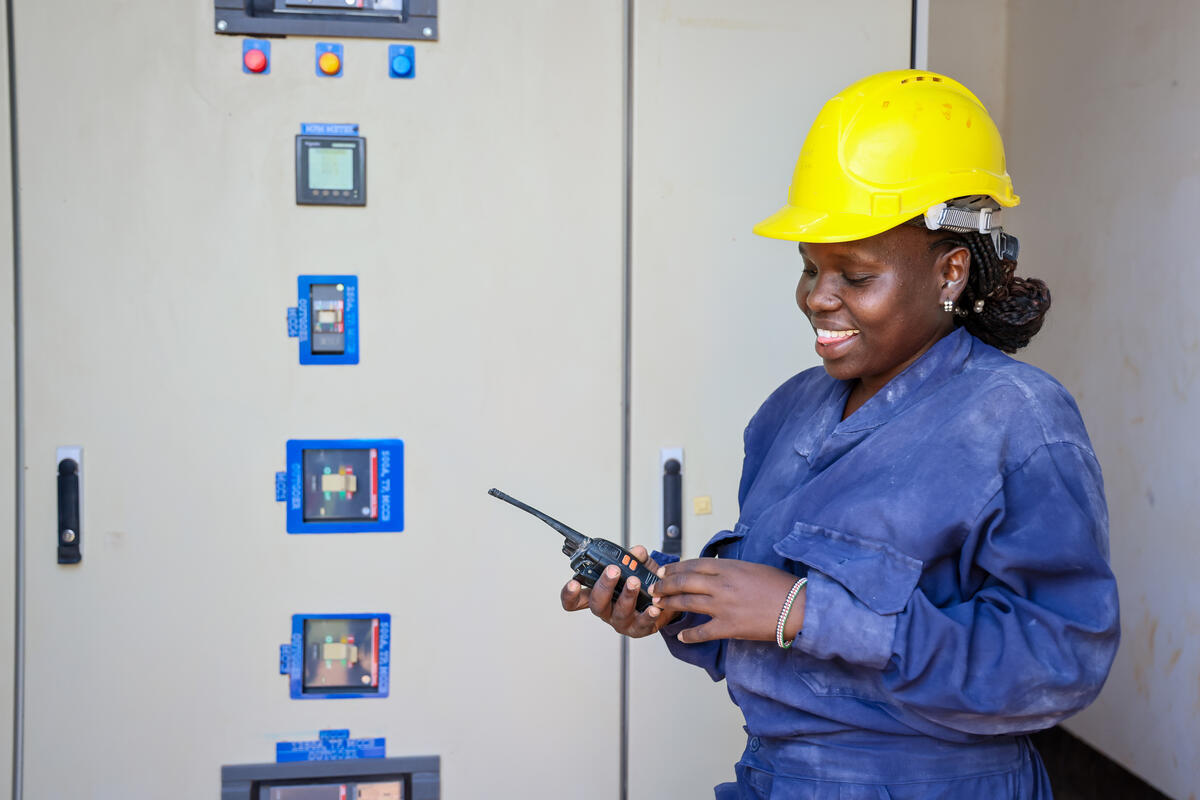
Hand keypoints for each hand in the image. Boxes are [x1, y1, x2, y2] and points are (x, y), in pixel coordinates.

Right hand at [560, 546, 674, 637]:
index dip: (569, 594)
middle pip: (596, 603)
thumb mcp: (638, 566)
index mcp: (599, 594)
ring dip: (627, 595)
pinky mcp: (638, 629)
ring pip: (619, 612)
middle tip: (613, 571)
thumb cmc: (644, 584)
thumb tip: (636, 552)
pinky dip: (648, 615)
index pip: (575, 599)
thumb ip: (635, 558)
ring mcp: (620, 621)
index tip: (573, 583)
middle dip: (604, 586)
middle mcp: (606, 610)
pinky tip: (653, 607)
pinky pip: (641, 623)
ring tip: (635, 582)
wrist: (664, 600)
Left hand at [649, 558, 803, 644]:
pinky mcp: (729, 626)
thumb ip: (730, 569)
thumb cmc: (780, 586)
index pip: (693, 564)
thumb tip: (714, 572)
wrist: (797, 607)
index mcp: (728, 567)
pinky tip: (681, 636)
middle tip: (655, 588)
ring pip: (687, 603)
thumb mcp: (753, 568)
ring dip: (670, 604)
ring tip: (659, 605)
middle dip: (665, 585)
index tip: (664, 571)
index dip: (675, 568)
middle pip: (684, 581)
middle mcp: (721, 584)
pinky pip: (702, 631)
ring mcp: (723, 606)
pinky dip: (689, 635)